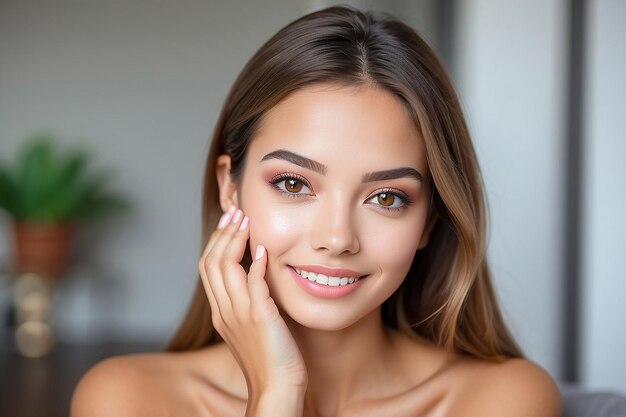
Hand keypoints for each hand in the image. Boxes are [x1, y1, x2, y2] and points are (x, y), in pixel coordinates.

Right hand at [198, 207, 307, 393]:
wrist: (276, 388)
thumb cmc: (270, 358)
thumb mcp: (252, 326)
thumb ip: (249, 300)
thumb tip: (255, 272)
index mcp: (221, 312)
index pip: (208, 268)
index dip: (216, 242)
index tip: (229, 223)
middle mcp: (224, 311)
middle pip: (210, 262)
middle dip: (222, 233)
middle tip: (235, 212)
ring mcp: (239, 313)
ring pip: (224, 267)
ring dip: (234, 239)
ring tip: (245, 220)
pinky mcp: (260, 317)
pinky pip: (252, 283)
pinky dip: (255, 262)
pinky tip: (263, 248)